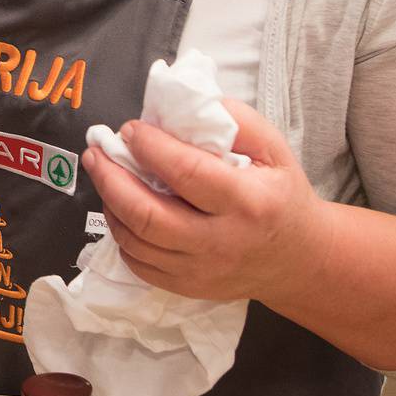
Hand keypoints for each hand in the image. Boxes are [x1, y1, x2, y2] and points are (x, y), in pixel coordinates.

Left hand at [82, 100, 327, 303]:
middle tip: (96, 151)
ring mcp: (202, 270)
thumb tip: (181, 107)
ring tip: (104, 174)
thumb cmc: (281, 194)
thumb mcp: (273, 149)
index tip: (130, 129)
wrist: (300, 259)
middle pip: (147, 214)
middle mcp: (222, 242)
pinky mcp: (188, 288)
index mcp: (248, 202)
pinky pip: (138, 264)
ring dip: (109, 203)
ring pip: (136, 241)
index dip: (149, 147)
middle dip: (111, 178)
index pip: (186, 172)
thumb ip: (234, 120)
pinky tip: (120, 208)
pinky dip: (121, 233)